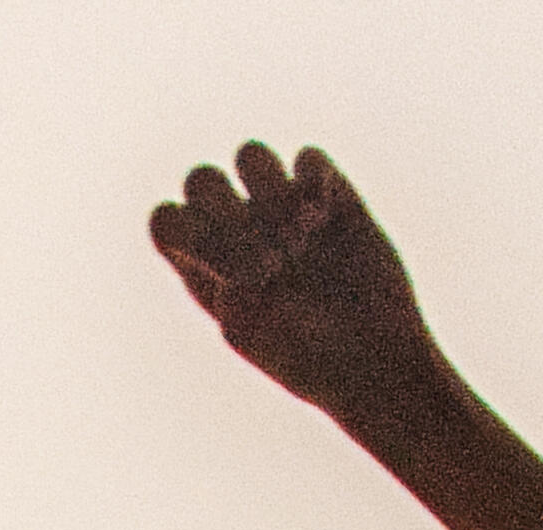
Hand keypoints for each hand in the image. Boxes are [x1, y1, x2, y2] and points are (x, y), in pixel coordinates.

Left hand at [149, 144, 450, 425]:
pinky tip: (326, 214)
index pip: (166, 220)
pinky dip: (312, 175)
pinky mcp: (331, 196)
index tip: (226, 269)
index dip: (186, 229)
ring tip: (302, 234)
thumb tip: (231, 255)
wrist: (375, 361)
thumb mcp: (254, 334)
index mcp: (206, 267)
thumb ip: (229, 288)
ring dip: (270, 189)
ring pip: (249, 154)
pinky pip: (307, 157)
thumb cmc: (309, 362)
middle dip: (228, 210)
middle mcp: (239, 231)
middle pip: (201, 179)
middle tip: (273, 262)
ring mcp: (283, 209)